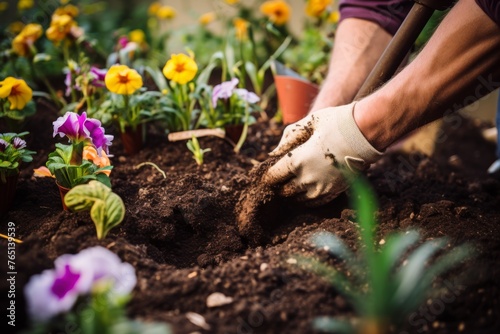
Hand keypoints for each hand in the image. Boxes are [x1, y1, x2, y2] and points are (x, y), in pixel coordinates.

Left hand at [263, 102, 382, 205]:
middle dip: (278, 185)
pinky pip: (313, 203)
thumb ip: (287, 138)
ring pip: (297, 200)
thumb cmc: (335, 122)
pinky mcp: (334, 192)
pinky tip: (304, 191)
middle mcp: (307, 178)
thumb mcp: (308, 123)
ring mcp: (321, 188)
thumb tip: (273, 154)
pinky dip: (305, 199)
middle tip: (278, 179)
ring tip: (290, 184)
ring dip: (291, 193)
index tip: (267, 172)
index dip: (267, 175)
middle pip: (283, 191)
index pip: (273, 177)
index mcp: (297, 161)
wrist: (367, 132)